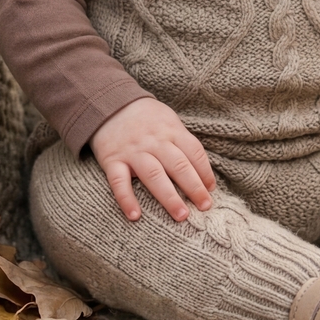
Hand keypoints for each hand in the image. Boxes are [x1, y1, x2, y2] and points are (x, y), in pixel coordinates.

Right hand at [90, 97, 215, 222]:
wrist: (109, 103)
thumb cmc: (146, 117)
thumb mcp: (168, 120)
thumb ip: (182, 142)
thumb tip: (202, 171)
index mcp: (171, 131)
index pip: (194, 153)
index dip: (205, 172)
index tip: (211, 190)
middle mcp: (154, 142)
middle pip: (178, 166)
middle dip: (194, 188)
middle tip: (205, 207)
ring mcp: (133, 152)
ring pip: (154, 176)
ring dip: (169, 197)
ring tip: (182, 215)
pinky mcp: (112, 160)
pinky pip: (119, 182)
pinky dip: (126, 199)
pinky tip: (135, 216)